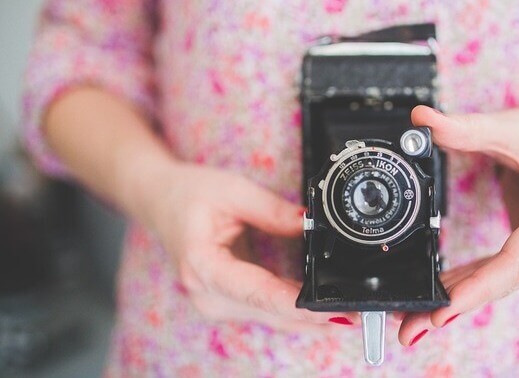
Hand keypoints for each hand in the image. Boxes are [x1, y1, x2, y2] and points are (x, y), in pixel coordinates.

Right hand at [137, 163, 359, 331]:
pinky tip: (323, 312)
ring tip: (349, 314)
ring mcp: (215, 303)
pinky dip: (294, 312)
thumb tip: (313, 226)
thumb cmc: (188, 194)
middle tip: (357, 313)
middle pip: (270, 313)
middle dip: (314, 317)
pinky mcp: (226, 303)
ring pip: (271, 318)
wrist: (159, 200)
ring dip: (309, 319)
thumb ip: (274, 211)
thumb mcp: (234, 190)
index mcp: (203, 266)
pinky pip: (266, 312)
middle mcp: (207, 294)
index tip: (331, 311)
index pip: (257, 293)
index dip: (297, 305)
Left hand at [397, 105, 518, 344]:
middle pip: (506, 281)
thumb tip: (421, 119)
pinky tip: (438, 298)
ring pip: (500, 284)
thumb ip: (466, 128)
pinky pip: (499, 275)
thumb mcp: (509, 127)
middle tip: (411, 327)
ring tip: (413, 322)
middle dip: (458, 305)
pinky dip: (468, 287)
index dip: (480, 287)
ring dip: (458, 303)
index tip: (445, 309)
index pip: (518, 259)